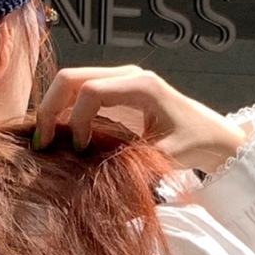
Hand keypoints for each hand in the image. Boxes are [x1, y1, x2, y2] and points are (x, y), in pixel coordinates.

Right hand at [33, 65, 252, 174]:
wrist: (210, 133)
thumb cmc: (193, 143)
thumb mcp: (166, 157)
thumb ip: (134, 162)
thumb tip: (98, 180)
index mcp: (141, 85)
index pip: (91, 91)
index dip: (77, 121)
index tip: (81, 150)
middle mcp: (127, 74)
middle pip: (71, 77)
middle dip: (50, 108)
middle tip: (43, 142)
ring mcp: (119, 79)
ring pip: (70, 82)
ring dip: (53, 109)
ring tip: (48, 140)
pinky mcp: (114, 88)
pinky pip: (79, 92)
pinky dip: (64, 110)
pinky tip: (61, 134)